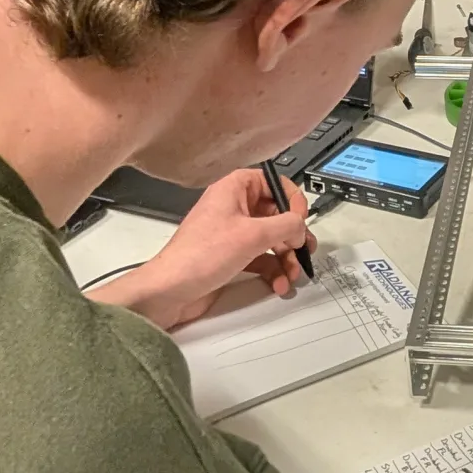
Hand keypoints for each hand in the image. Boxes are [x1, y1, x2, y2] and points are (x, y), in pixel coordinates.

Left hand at [89, 168, 313, 330]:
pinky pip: (261, 258)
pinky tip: (278, 284)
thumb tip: (301, 227)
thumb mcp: (252, 235)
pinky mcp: (231, 256)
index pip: (273, 182)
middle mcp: (233, 208)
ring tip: (291, 274)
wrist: (170, 290)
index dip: (291, 199)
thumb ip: (286, 226)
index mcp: (233, 189)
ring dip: (285, 257)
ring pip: (270, 239)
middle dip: (292, 235)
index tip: (301, 219)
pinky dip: (273, 270)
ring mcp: (232, 233)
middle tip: (302, 250)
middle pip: (276, 214)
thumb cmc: (199, 256)